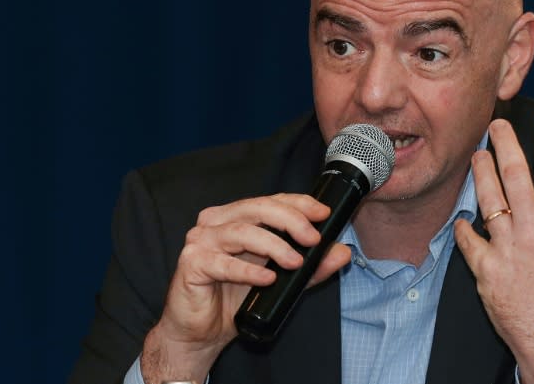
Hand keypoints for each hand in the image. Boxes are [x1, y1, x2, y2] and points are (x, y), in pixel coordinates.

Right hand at [141, 194, 351, 383]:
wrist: (201, 333)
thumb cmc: (235, 300)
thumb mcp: (282, 280)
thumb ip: (311, 266)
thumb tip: (342, 252)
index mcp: (236, 217)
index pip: (270, 201)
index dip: (298, 203)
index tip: (322, 214)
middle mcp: (216, 222)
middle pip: (256, 209)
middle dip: (290, 221)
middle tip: (312, 239)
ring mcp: (201, 240)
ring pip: (242, 232)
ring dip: (273, 245)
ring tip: (295, 262)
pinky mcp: (192, 263)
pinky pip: (222, 263)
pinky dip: (248, 271)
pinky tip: (267, 279)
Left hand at [454, 111, 533, 383]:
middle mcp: (533, 231)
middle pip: (514, 175)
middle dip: (504, 144)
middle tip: (495, 123)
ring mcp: (506, 249)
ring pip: (487, 200)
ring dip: (480, 173)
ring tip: (477, 154)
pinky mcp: (485, 268)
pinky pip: (468, 239)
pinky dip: (464, 226)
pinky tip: (462, 215)